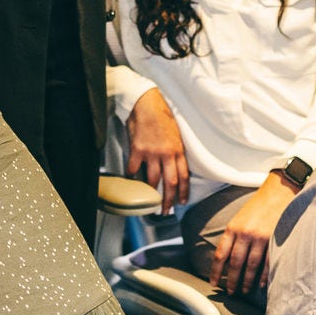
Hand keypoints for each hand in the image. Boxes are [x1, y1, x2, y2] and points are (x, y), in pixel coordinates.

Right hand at [126, 87, 189, 211]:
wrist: (147, 103)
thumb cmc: (162, 116)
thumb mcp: (176, 134)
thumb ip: (176, 151)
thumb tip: (175, 165)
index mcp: (178, 150)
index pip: (184, 176)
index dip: (184, 191)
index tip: (182, 201)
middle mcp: (167, 154)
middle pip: (171, 182)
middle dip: (168, 199)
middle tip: (165, 210)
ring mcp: (152, 152)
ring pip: (153, 179)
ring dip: (151, 193)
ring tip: (149, 201)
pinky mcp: (138, 149)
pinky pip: (134, 169)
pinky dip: (133, 177)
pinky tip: (131, 181)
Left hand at [210, 174, 296, 295]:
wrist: (278, 192)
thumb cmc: (257, 206)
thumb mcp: (239, 218)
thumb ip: (233, 236)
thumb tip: (226, 258)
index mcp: (233, 228)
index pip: (221, 254)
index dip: (216, 271)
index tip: (213, 283)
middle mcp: (244, 233)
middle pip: (235, 262)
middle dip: (231, 280)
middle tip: (230, 292)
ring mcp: (260, 237)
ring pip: (251, 265)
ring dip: (247, 280)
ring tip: (244, 290)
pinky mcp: (274, 239)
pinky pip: (267, 262)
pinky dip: (263, 274)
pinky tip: (260, 283)